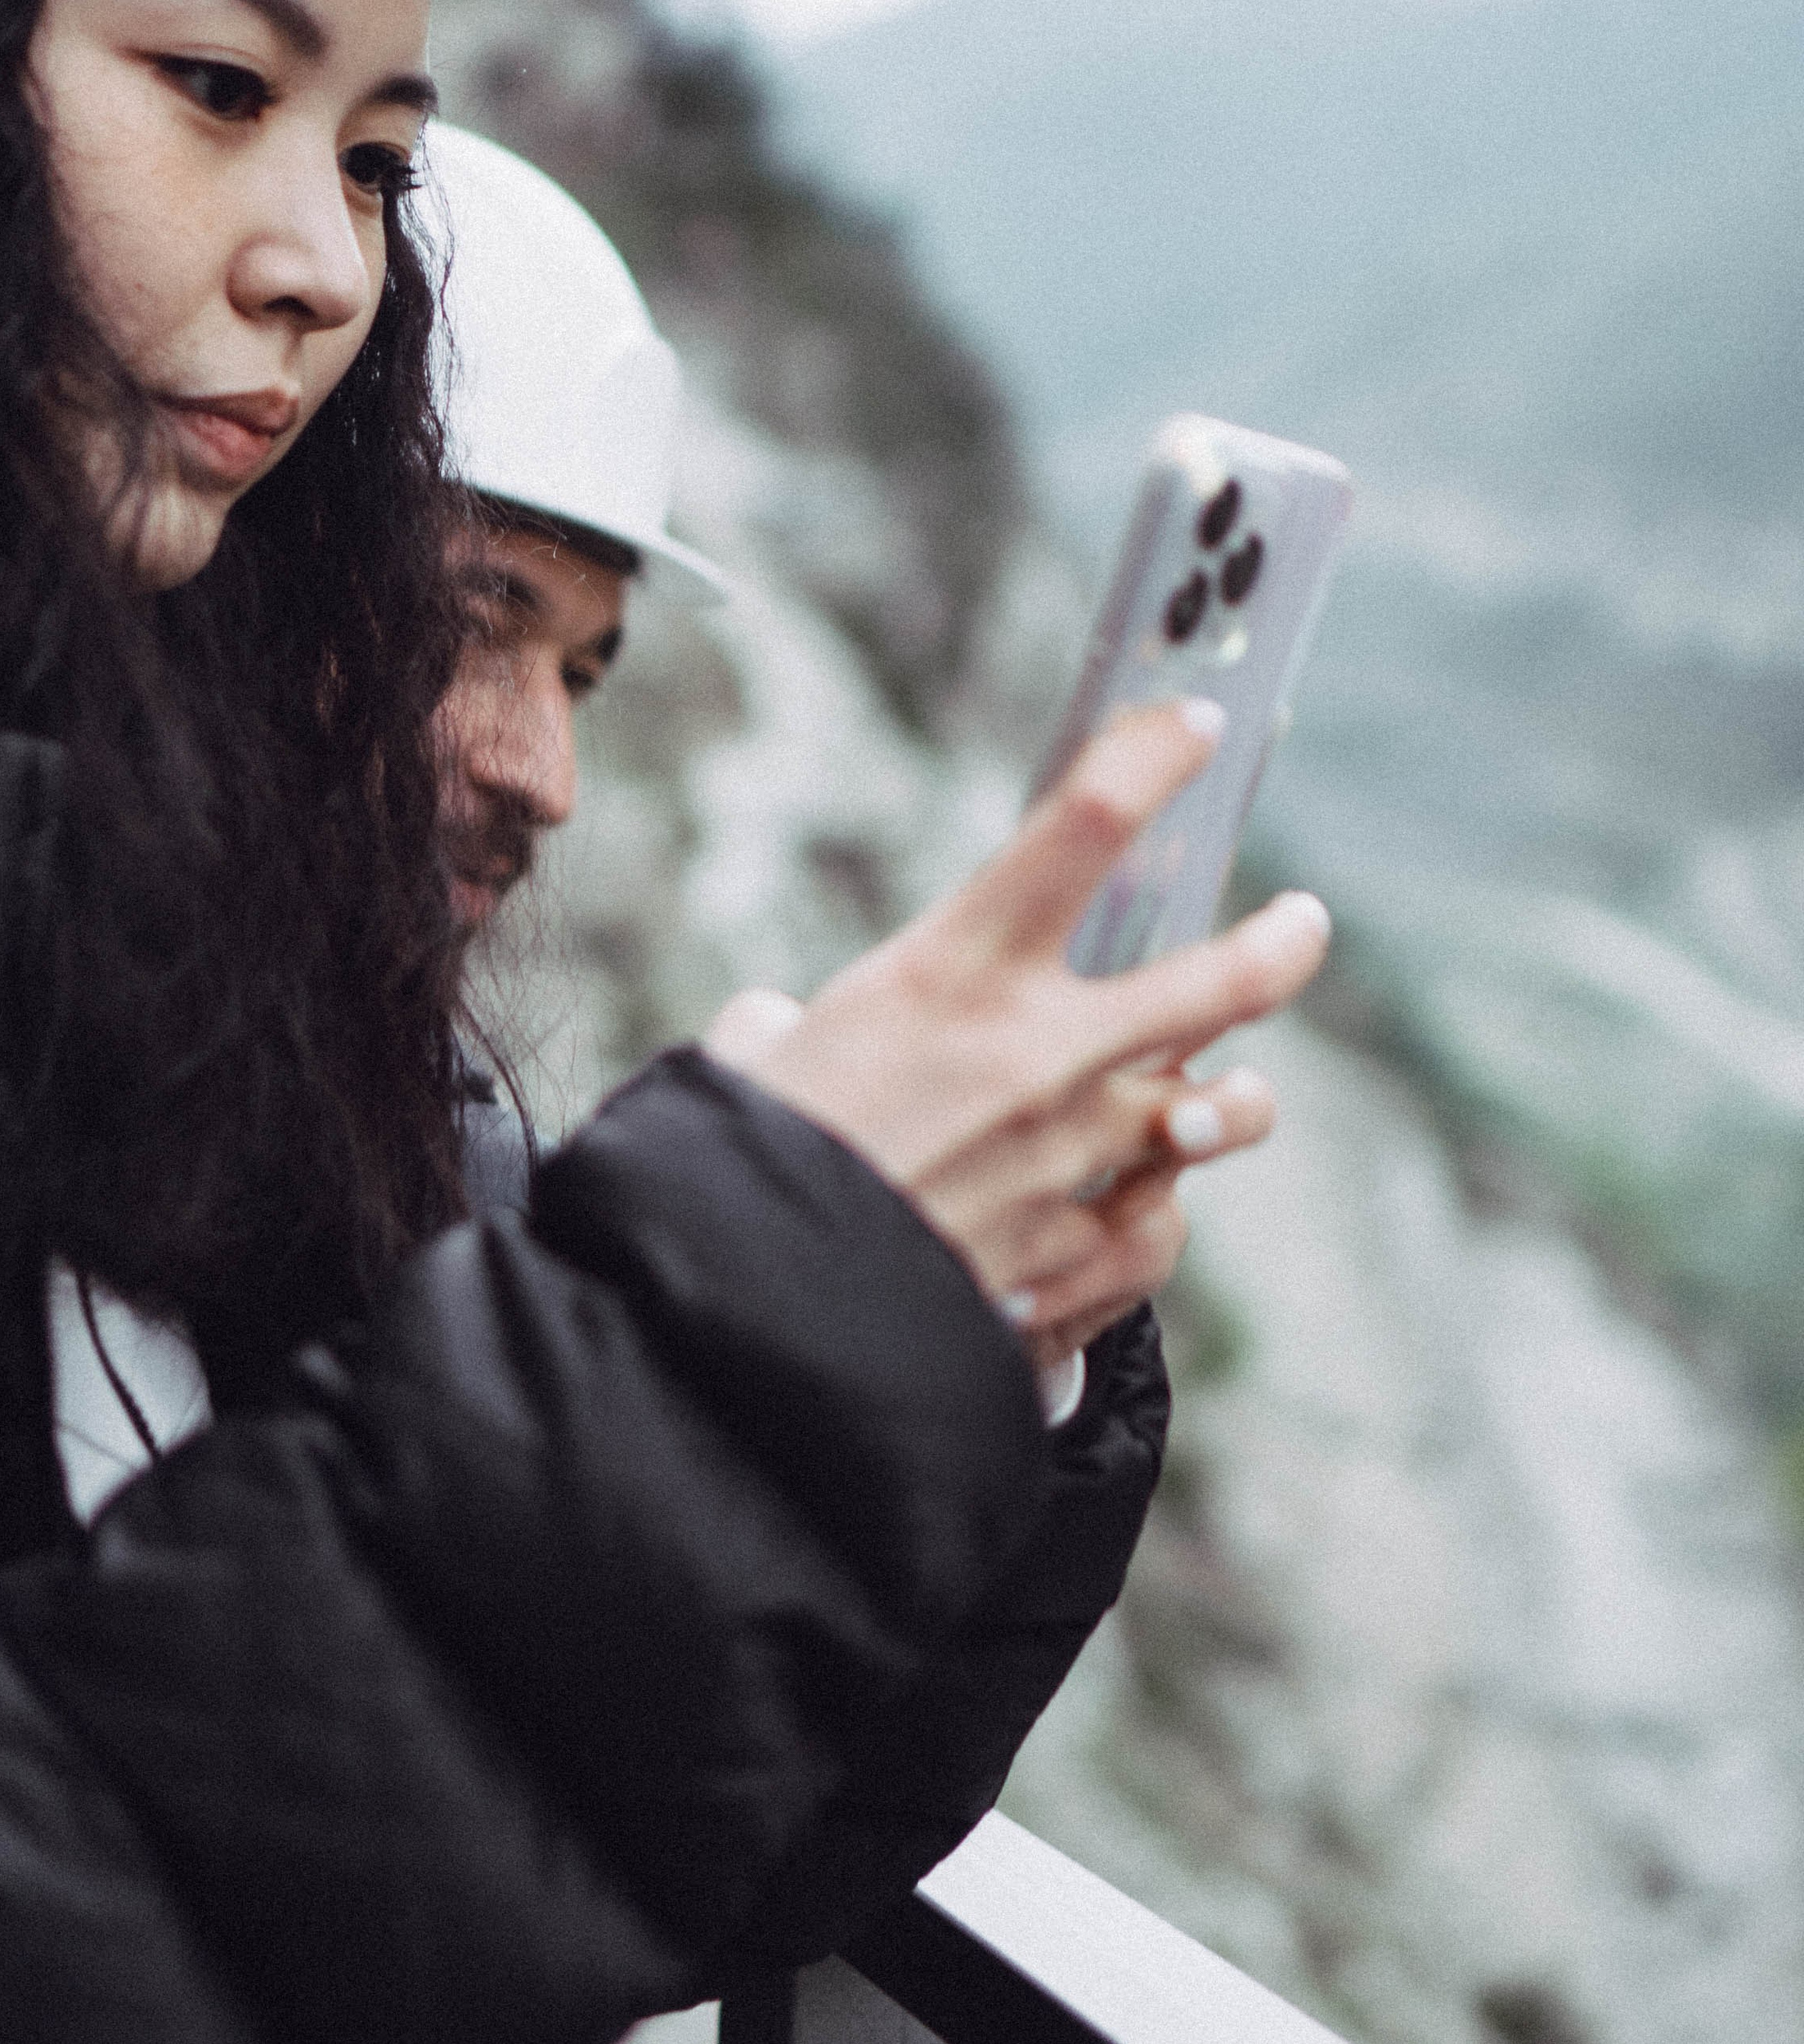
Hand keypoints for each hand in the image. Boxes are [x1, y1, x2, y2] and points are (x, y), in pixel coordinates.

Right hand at [704, 702, 1327, 1346]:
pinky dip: (1153, 1212)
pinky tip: (1140, 1206)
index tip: (1196, 730)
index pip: (1084, 827)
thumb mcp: (760, 1055)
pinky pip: (1160, 1225)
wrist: (748, 1313)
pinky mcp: (1072, 1252)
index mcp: (949, 972)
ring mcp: (1071, 1157)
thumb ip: (795, 1027)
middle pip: (1218, 981)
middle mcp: (1035, 1053)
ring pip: (1217, 1111)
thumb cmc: (739, 1164)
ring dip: (1235, 1102)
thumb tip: (775, 1033)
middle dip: (1281, 945)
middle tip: (1303, 925)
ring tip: (1235, 1097)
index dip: (1157, 760)